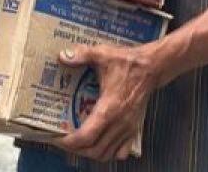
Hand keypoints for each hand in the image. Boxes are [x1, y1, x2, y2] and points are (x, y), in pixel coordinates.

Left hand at [52, 43, 160, 161]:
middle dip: (76, 149)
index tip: (57, 138)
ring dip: (90, 152)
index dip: (70, 142)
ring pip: (107, 153)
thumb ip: (81, 54)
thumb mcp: (101, 53)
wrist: (150, 68)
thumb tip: (62, 57)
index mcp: (109, 107)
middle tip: (62, 140)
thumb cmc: (125, 62)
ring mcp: (128, 128)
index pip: (87, 136)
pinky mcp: (134, 129)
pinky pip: (120, 151)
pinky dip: (107, 152)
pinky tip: (97, 143)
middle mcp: (119, 123)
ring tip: (76, 144)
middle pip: (95, 150)